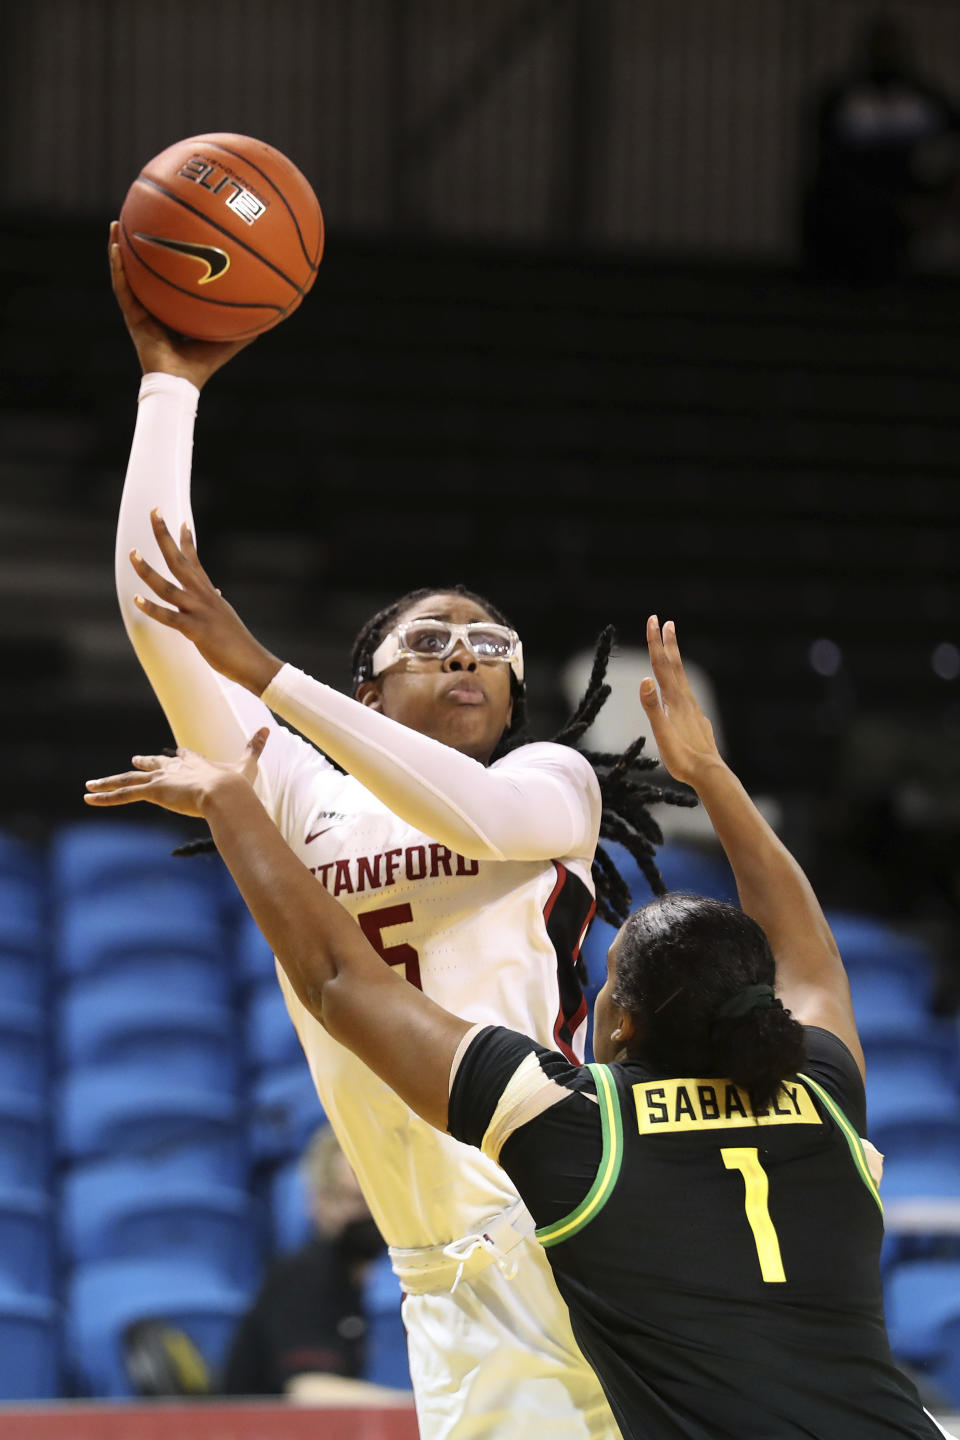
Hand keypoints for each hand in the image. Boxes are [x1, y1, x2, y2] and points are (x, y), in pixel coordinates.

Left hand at [84, 728, 268, 817]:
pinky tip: (88, 799)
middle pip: (153, 764)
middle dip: (143, 764)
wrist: (225, 793)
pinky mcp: (152, 790)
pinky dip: (105, 797)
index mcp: (195, 763)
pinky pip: (123, 794)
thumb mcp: (247, 765)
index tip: (173, 753)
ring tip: (89, 787)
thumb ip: (255, 747)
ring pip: (128, 780)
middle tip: (133, 761)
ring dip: (108, 783)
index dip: (177, 756)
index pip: (183, 757)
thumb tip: (268, 729)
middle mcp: (175, 768)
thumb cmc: (237, 783)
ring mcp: (161, 779)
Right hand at [109, 221, 254, 388]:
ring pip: (127, 273)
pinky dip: (117, 268)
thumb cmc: (203, 365)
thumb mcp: (229, 338)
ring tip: (115, 223)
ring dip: (119, 247)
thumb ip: (247, 323)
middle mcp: (154, 306)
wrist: (181, 384)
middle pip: (146, 269)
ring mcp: (141, 310)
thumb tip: (275, 309)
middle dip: (142, 244)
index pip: (170, 277)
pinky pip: (122, 288)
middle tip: (141, 218)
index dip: (170, 257)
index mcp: (172, 308)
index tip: (173, 232)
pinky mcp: (132, 317)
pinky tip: (115, 246)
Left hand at [130, 510, 282, 693]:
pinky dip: (153, 609)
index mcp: (209, 594)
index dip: (187, 540)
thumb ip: (215, 602)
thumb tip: (216, 593)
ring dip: (148, 571)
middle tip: (154, 511)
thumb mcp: (225, 617)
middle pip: (179, 561)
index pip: (195, 561)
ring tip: (133, 554)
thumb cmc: (238, 644)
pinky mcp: (196, 631)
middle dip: (165, 536)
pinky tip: (137, 599)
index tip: (181, 521)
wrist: (253, 663)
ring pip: (169, 587)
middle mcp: (203, 597)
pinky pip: (170, 617)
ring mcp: (199, 612)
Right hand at [639, 616, 723, 787]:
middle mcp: (685, 699)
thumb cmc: (683, 758)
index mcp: (674, 700)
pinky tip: (681, 688)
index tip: (653, 620)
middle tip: (665, 621)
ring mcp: (693, 709)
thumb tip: (645, 680)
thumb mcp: (662, 734)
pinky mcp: (697, 719)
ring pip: (682, 678)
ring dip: (675, 660)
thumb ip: (653, 707)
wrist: (709, 774)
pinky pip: (686, 693)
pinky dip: (680, 681)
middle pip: (674, 666)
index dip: (655, 642)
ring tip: (672, 648)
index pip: (661, 665)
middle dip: (668, 643)